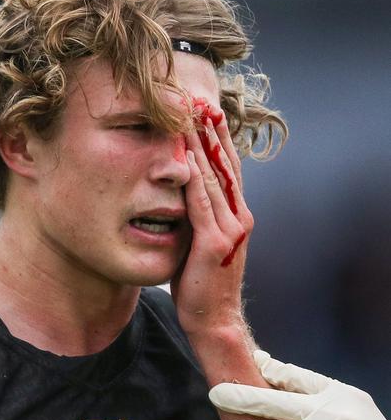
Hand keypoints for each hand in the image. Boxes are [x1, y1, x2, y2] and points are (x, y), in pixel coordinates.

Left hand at [172, 101, 252, 337]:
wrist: (214, 319)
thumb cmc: (202, 284)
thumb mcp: (202, 244)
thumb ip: (199, 219)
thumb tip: (180, 197)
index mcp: (237, 215)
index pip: (228, 168)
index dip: (218, 138)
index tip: (205, 110)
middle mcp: (239, 216)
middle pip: (225, 164)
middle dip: (211, 131)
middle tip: (198, 99)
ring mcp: (230, 229)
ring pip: (214, 178)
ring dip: (202, 145)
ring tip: (190, 117)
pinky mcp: (215, 242)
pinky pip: (202, 203)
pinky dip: (195, 177)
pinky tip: (186, 156)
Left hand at [209, 350, 390, 419]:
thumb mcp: (355, 408)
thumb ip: (318, 391)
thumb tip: (272, 371)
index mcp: (337, 396)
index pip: (292, 376)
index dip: (265, 370)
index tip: (248, 366)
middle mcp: (324, 417)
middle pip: (267, 401)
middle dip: (236, 397)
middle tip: (215, 394)